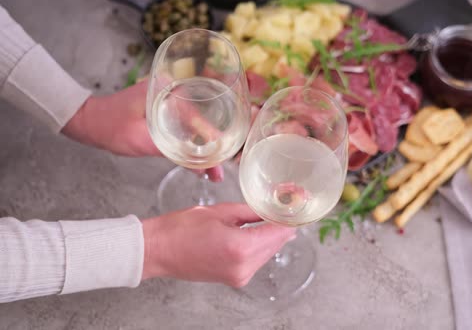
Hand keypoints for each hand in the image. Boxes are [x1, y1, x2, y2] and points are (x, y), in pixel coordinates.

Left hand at [62, 81, 221, 179]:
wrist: (88, 121)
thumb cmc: (109, 126)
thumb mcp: (141, 141)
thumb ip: (172, 153)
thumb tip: (200, 168)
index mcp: (168, 89)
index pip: (200, 114)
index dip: (214, 136)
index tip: (224, 154)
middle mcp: (172, 91)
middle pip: (202, 121)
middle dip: (214, 146)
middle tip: (221, 170)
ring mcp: (169, 102)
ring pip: (195, 128)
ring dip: (204, 148)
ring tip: (214, 172)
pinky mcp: (164, 113)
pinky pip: (184, 129)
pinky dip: (192, 145)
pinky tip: (200, 162)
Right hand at [141, 203, 295, 286]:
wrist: (158, 250)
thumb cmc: (182, 228)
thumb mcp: (221, 212)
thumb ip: (251, 213)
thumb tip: (271, 211)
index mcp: (240, 247)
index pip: (277, 233)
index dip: (289, 220)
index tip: (297, 209)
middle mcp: (243, 266)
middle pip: (274, 245)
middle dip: (281, 228)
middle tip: (286, 210)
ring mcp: (239, 276)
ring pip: (266, 254)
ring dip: (270, 238)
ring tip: (271, 219)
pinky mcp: (233, 279)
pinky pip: (255, 261)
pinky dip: (258, 247)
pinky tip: (256, 233)